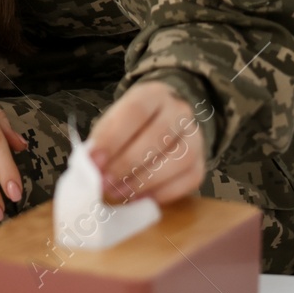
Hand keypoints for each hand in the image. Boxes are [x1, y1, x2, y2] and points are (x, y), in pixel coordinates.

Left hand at [85, 80, 207, 206]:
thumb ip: (102, 140)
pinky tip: (140, 198)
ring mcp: (196, 136)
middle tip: (105, 182)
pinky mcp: (202, 162)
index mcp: (153, 93)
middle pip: (159, 136)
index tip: (94, 160)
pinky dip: (163, 193)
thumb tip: (91, 166)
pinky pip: (190, 179)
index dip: (114, 138)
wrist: (161, 123)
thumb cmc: (130, 125)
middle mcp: (180, 111)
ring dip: (146, 180)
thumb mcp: (112, 122)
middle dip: (127, 163)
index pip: (136, 111)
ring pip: (180, 158)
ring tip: (120, 192)